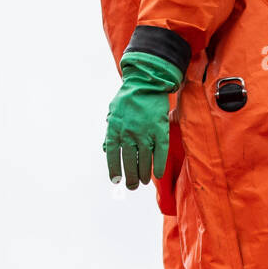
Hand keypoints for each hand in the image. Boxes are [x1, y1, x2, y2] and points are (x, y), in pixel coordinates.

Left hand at [104, 51, 182, 190]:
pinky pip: (160, 153)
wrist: (146, 82)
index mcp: (115, 128)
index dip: (114, 170)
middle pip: (129, 161)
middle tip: (132, 186)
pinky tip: (157, 174)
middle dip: (130, 177)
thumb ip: (110, 131)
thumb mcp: (113, 113)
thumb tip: (106, 150)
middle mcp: (129, 133)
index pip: (112, 156)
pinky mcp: (160, 130)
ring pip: (144, 160)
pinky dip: (158, 165)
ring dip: (143, 174)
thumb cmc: (128, 98)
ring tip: (143, 182)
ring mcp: (145, 132)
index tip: (116, 180)